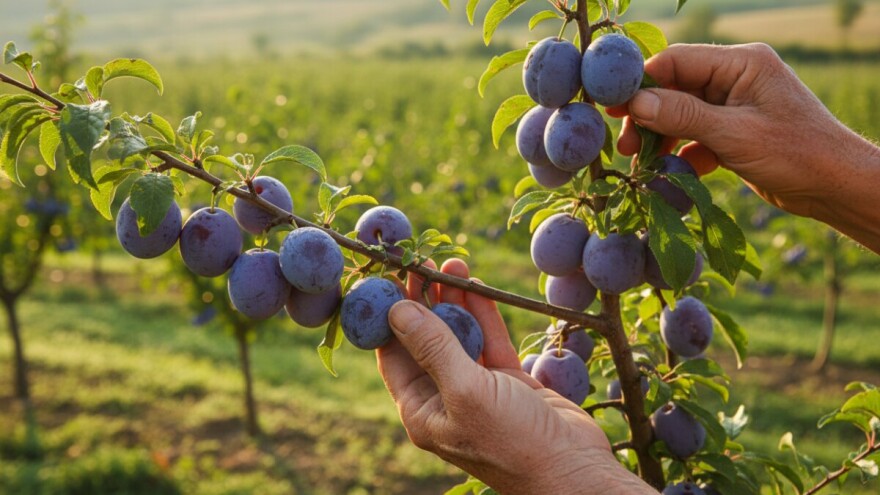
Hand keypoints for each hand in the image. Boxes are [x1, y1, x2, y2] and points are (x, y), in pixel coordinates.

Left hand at [376, 259, 651, 493]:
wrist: (572, 469)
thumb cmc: (512, 441)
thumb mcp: (466, 391)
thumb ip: (433, 348)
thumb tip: (397, 310)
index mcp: (422, 411)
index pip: (394, 356)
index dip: (389, 318)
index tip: (387, 280)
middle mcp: (445, 399)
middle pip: (426, 341)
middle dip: (423, 302)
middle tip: (421, 263)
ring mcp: (478, 389)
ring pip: (459, 336)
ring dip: (454, 301)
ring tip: (450, 264)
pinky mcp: (509, 382)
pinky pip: (489, 340)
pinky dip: (482, 314)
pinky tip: (474, 286)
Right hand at [609, 43, 879, 251]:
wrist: (835, 187)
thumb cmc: (796, 154)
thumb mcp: (735, 134)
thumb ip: (684, 116)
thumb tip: (637, 103)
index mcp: (741, 64)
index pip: (677, 61)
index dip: (642, 82)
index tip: (612, 106)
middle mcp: (735, 78)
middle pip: (674, 89)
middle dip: (648, 115)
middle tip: (627, 145)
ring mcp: (734, 105)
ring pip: (681, 115)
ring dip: (661, 137)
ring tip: (641, 162)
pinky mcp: (733, 132)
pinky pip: (695, 136)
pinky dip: (682, 154)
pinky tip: (674, 174)